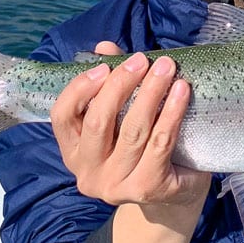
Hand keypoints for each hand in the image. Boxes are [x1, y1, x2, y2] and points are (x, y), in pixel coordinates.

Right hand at [50, 52, 210, 210]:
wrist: (173, 195)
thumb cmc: (142, 147)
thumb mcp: (122, 115)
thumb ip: (111, 82)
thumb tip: (105, 47)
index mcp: (73, 151)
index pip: (61, 116)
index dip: (79, 89)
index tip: (104, 67)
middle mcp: (88, 173)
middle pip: (98, 122)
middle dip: (121, 85)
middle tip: (143, 61)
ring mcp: (115, 185)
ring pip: (132, 131)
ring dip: (151, 93)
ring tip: (167, 68)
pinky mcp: (147, 188)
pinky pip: (159, 144)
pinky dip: (171, 114)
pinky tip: (181, 92)